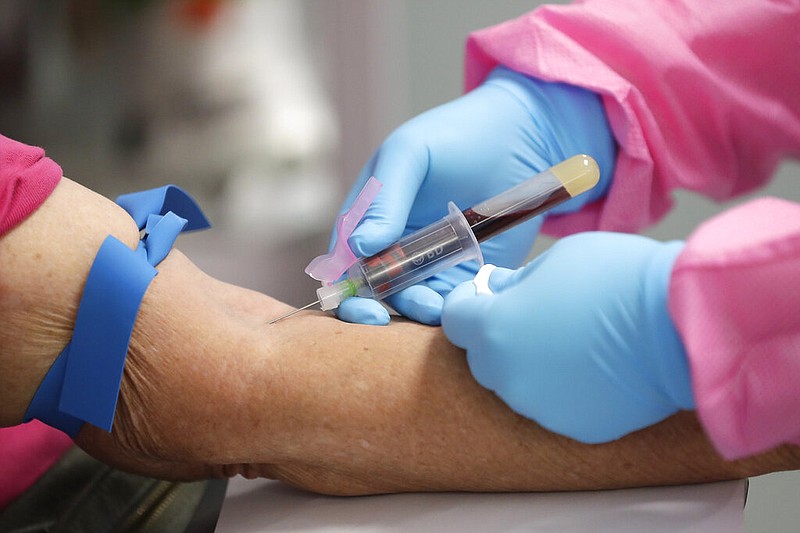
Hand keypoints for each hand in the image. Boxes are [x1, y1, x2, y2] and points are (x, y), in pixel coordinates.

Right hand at [335, 66, 615, 325]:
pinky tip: (456, 306)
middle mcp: (394, 244)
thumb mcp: (410, 154)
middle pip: (371, 289)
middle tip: (381, 320)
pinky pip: (448, 301)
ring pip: (409, 301)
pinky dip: (448, 310)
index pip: (344, 259)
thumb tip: (360, 248)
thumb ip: (383, 199)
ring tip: (432, 306)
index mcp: (369, 216)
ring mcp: (429, 262)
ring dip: (413, 310)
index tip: (357, 302)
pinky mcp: (465, 273)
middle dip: (371, 309)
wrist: (521, 136)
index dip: (343, 286)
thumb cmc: (455, 136)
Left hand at [441, 232, 694, 443]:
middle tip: (533, 314)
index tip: (482, 295)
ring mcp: (539, 407)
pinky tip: (594, 367)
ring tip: (571, 341)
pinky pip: (554, 404)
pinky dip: (563, 388)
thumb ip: (517, 282)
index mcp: (494, 328)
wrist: (681, 326)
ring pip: (518, 383)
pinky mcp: (573, 428)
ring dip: (530, 364)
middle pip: (482, 356)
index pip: (454, 319)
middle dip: (497, 335)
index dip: (466, 303)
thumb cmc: (619, 280)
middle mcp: (507, 375)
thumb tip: (500, 293)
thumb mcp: (557, 259)